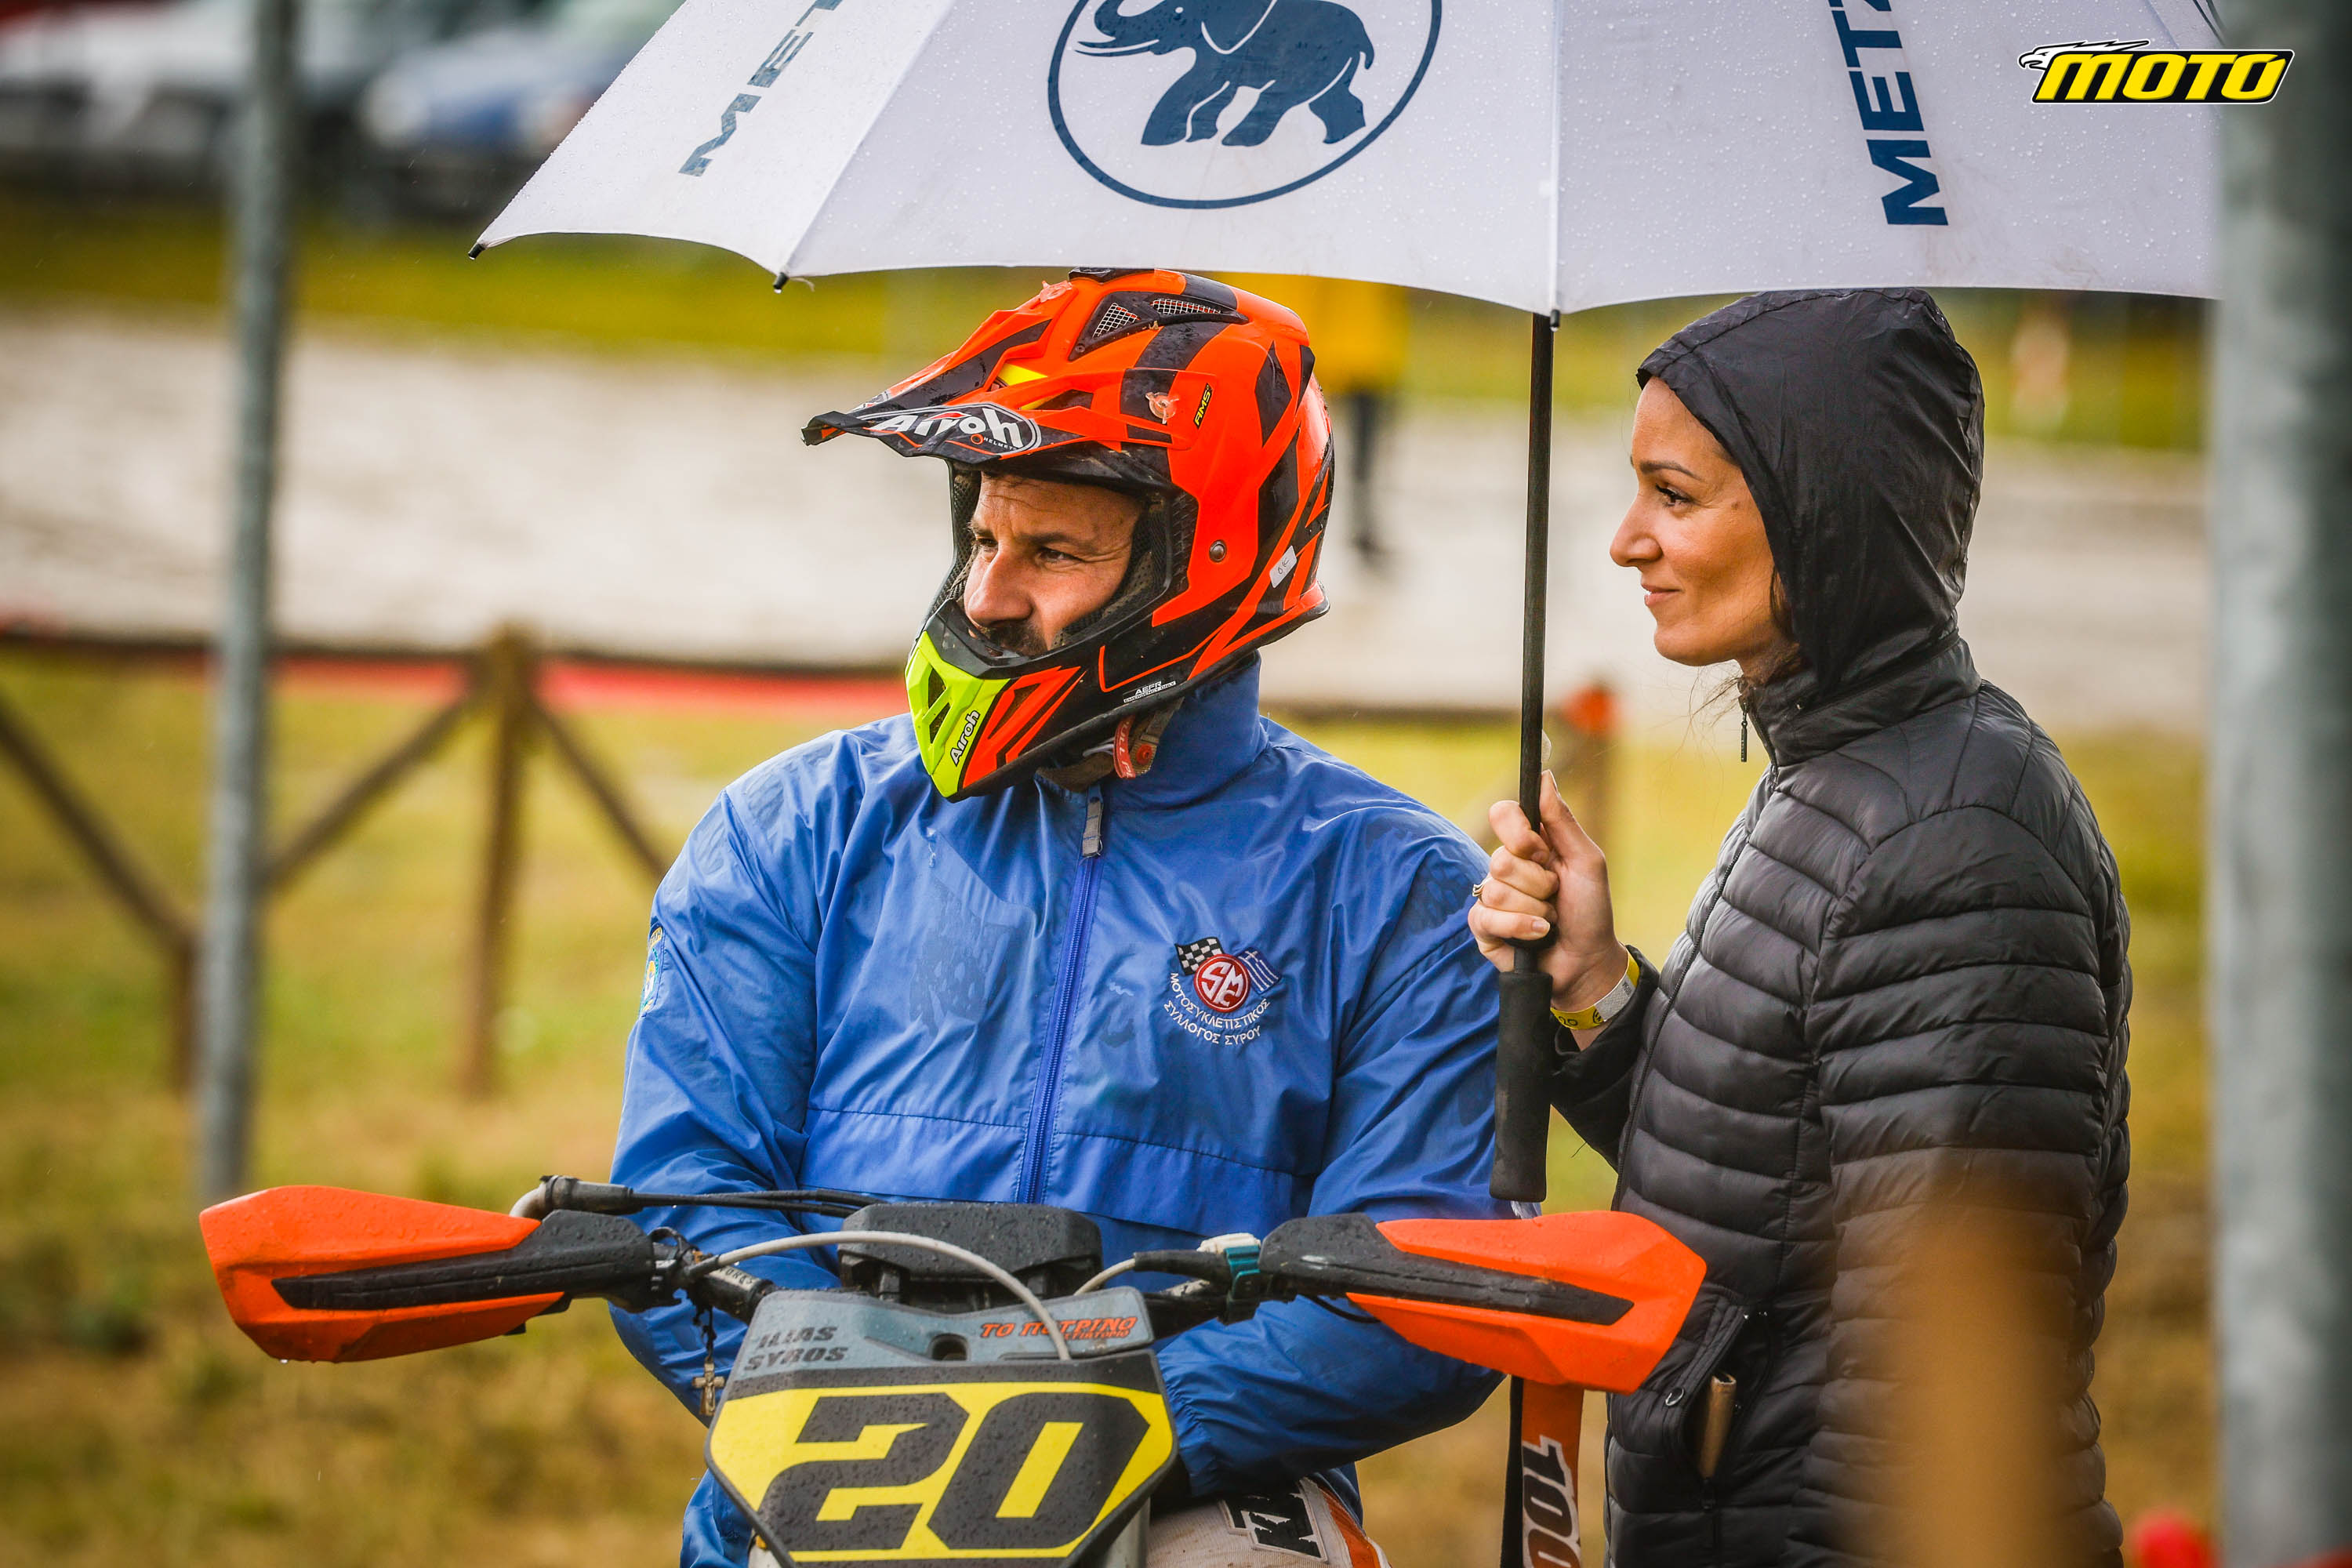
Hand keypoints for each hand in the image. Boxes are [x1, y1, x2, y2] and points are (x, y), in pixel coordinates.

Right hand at [1468, 771, 1629, 1014]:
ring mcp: (1492, 897)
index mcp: (1530, 845)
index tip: (1542, 851)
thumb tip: (1544, 777)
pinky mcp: (1484, 928)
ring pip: (1496, 891)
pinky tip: (1538, 935)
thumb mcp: (1587, 861)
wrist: (1588, 961)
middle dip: (1537, 882)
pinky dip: (1521, 928)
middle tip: (1555, 894)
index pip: (1502, 814)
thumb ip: (1562, 820)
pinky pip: (1487, 918)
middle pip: (1500, 858)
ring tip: (1549, 919)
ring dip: (1534, 909)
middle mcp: (1506, 867)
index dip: (1519, 833)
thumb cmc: (1591, 910)